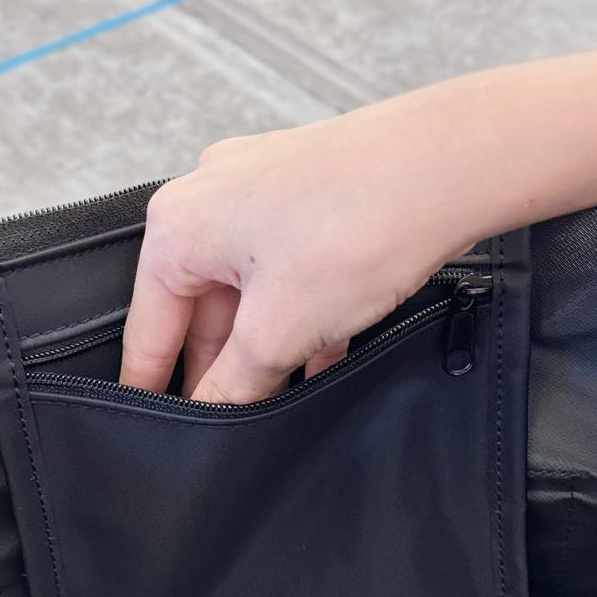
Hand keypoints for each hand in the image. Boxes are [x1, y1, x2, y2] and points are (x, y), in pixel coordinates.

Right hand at [119, 34, 596, 401]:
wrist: (449, 166)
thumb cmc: (357, 226)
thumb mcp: (279, 331)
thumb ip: (235, 382)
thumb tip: (213, 413)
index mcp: (178, 227)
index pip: (148, 328)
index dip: (151, 387)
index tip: (155, 430)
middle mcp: (211, 197)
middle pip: (199, 308)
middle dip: (222, 366)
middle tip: (234, 424)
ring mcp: (263, 188)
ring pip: (249, 289)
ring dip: (267, 344)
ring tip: (286, 398)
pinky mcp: (312, 190)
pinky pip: (289, 266)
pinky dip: (300, 312)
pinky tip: (326, 355)